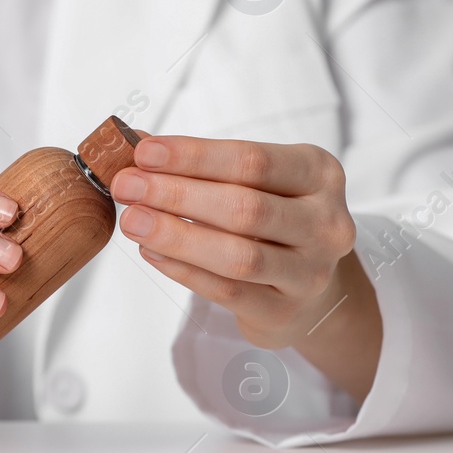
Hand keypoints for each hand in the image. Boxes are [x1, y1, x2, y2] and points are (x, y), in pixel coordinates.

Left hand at [110, 135, 382, 401]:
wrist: (309, 284)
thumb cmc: (272, 218)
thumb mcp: (252, 180)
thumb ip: (198, 162)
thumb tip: (132, 141)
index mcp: (319, 174)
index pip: (253, 161)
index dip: (194, 156)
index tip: (144, 152)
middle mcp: (326, 222)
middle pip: (244, 207)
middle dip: (176, 194)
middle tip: (126, 186)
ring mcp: (311, 272)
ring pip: (238, 255)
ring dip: (177, 235)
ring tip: (132, 221)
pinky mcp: (286, 311)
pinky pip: (228, 291)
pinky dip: (184, 270)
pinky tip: (152, 251)